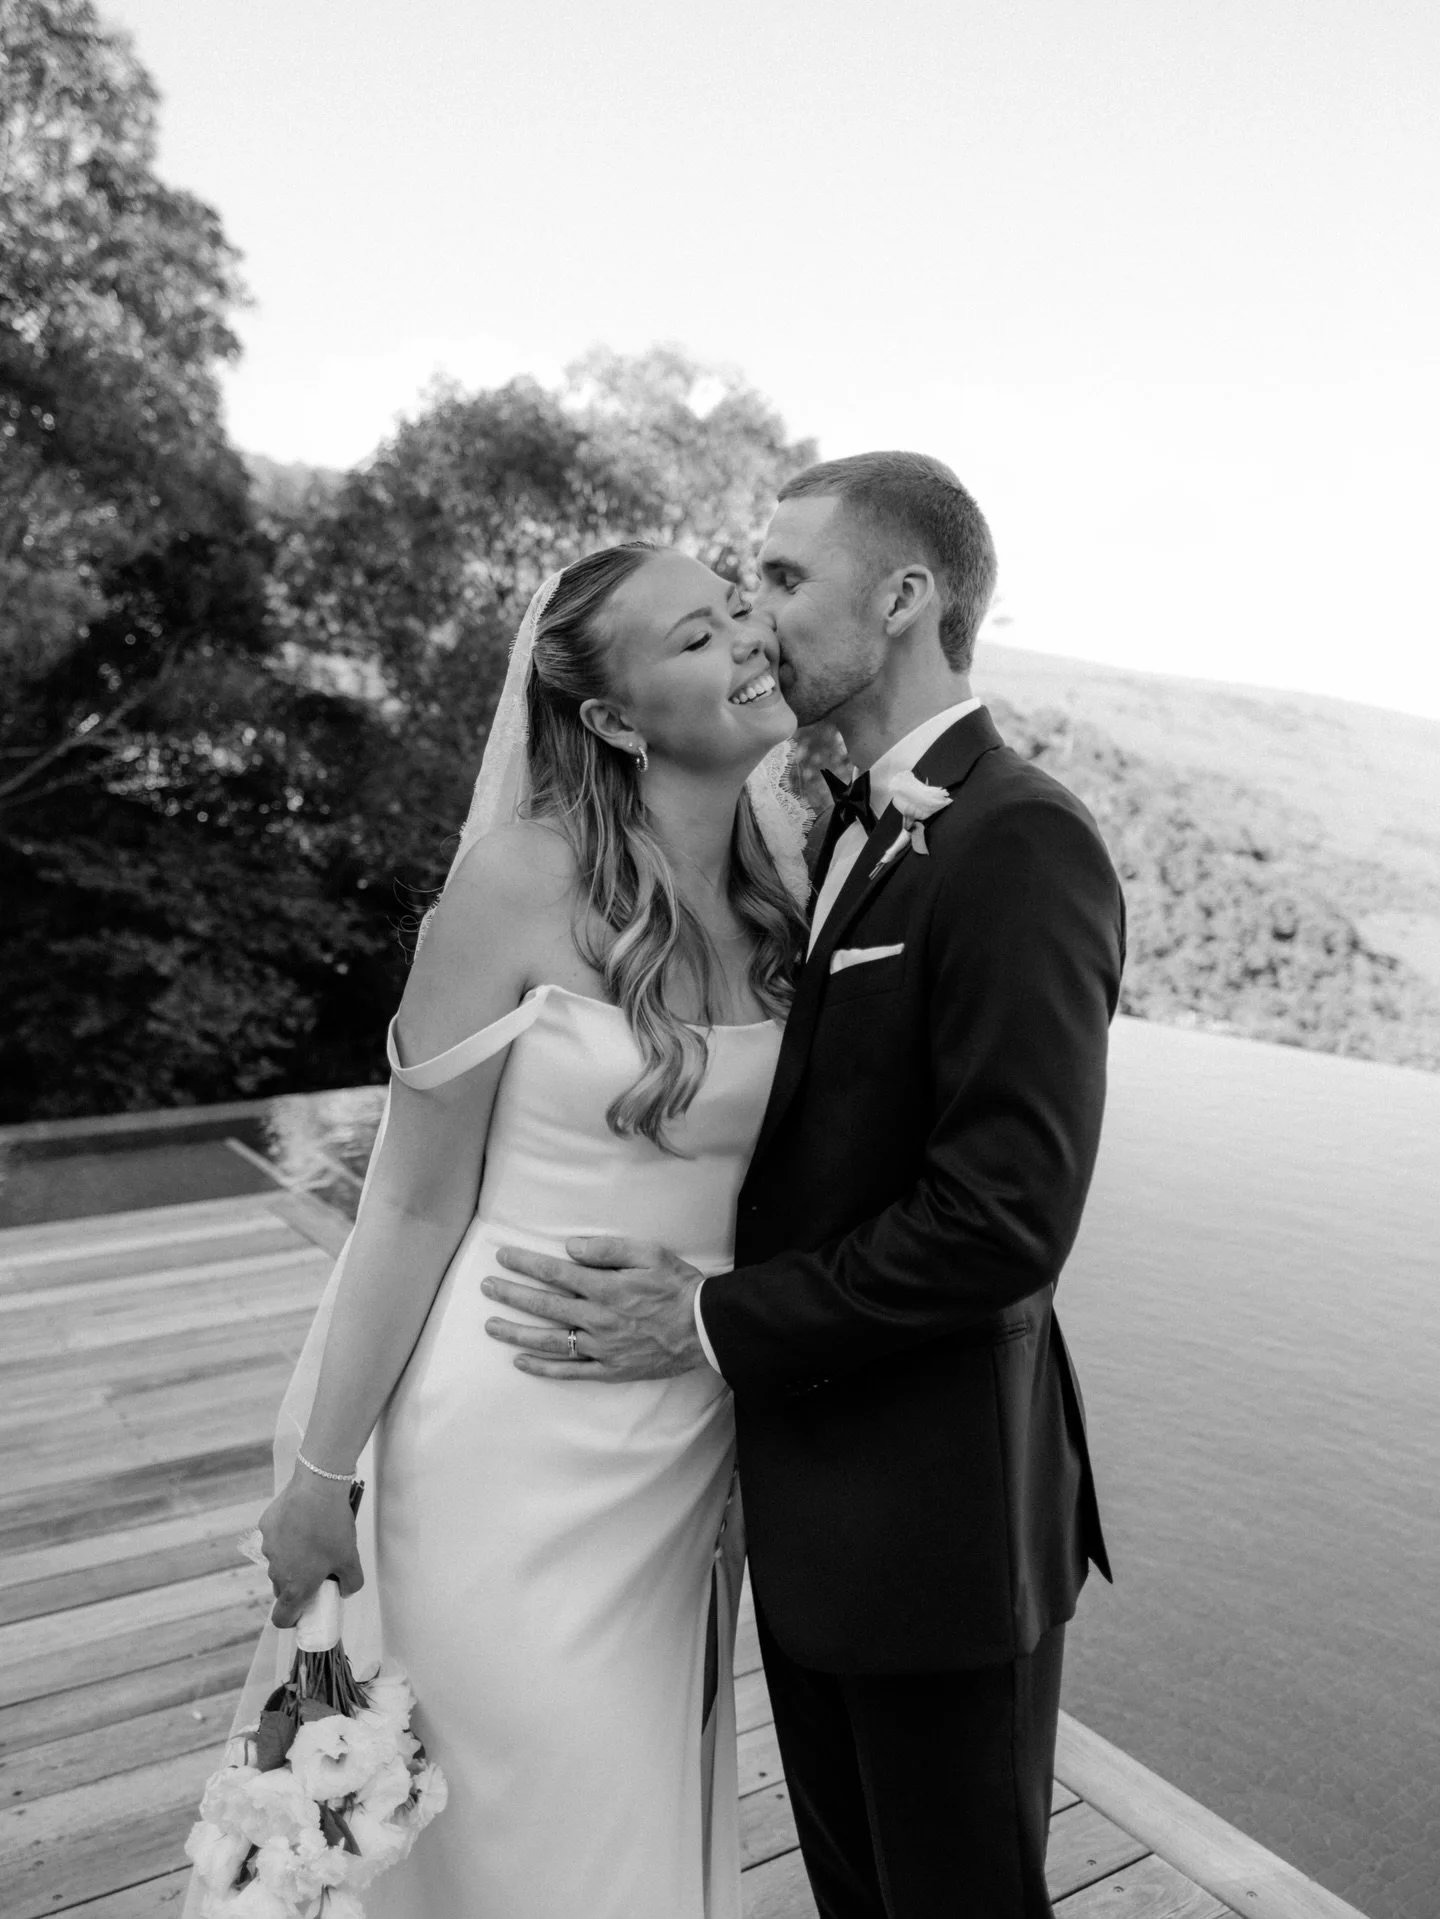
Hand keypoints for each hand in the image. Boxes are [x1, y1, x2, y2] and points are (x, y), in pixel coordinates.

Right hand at [257, 1473, 363, 1627]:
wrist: (316, 1488)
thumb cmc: (332, 1527)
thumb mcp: (351, 1559)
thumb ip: (351, 1583)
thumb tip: (344, 1590)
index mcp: (296, 1586)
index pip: (282, 1618)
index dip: (293, 1619)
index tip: (305, 1610)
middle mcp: (276, 1571)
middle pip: (283, 1588)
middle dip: (298, 1583)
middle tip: (318, 1568)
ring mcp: (268, 1547)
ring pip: (279, 1560)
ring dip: (292, 1557)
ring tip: (314, 1537)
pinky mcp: (265, 1526)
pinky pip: (276, 1537)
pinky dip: (287, 1534)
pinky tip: (303, 1519)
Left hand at [481, 1236, 706, 1380]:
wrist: (703, 1329)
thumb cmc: (679, 1287)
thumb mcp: (650, 1253)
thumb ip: (609, 1249)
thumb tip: (571, 1248)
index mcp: (606, 1288)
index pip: (555, 1273)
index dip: (526, 1264)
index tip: (503, 1257)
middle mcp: (597, 1319)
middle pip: (544, 1305)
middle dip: (511, 1294)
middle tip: (486, 1286)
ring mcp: (601, 1348)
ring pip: (549, 1340)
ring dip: (516, 1332)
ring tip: (490, 1325)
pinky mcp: (609, 1369)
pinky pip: (569, 1371)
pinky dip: (542, 1368)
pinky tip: (520, 1362)